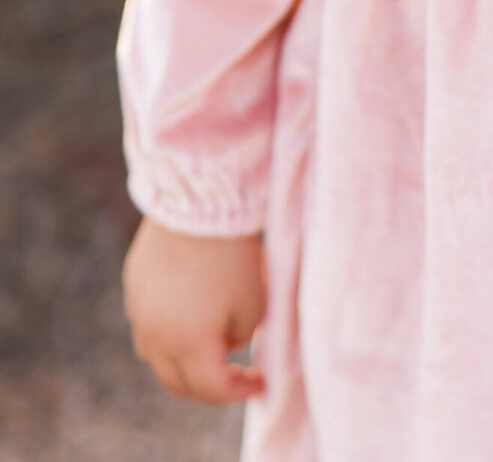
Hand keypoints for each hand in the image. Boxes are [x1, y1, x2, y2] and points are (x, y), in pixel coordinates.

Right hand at [123, 217, 266, 402]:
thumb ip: (239, 337)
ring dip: (183, 362)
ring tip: (210, 350)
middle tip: (233, 378)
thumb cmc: (232, 253)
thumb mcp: (253, 303)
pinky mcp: (134, 285)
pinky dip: (168, 332)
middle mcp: (155, 336)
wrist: (198, 200)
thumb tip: (226, 343)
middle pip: (177, 382)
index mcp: (187, 346)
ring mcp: (139, 310)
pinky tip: (189, 315)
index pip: (211, 389)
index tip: (261, 382)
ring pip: (157, 355)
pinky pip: (148, 323)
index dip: (239, 390)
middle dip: (207, 388)